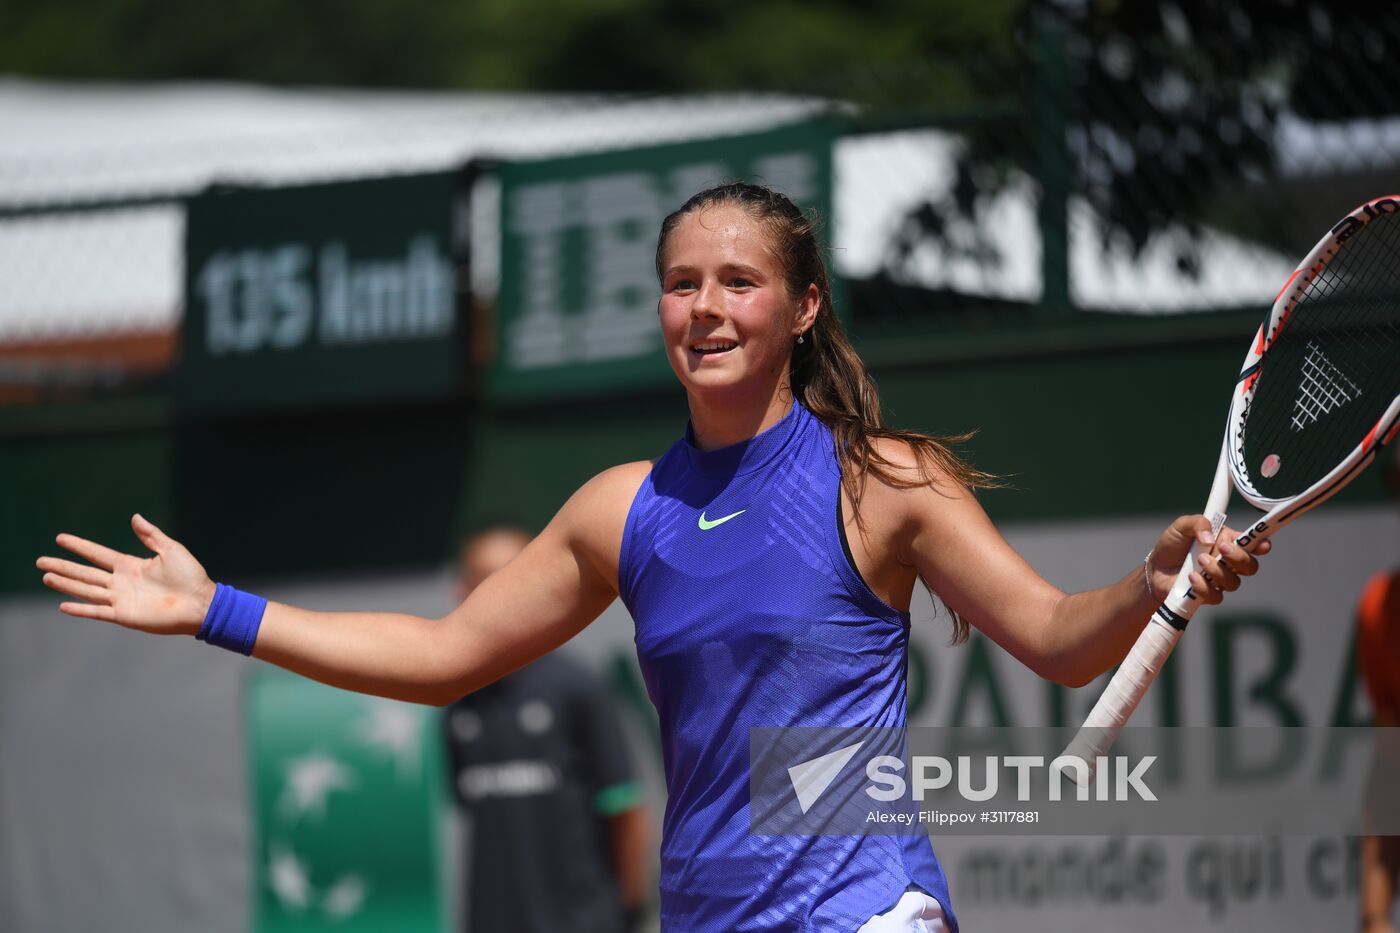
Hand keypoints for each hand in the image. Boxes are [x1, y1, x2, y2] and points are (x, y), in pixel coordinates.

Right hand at [37, 514, 215, 634]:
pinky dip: (81, 609)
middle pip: (85, 572)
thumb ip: (151, 535)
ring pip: (86, 590)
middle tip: (39, 560)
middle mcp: (121, 582)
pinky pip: (98, 611)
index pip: (97, 554)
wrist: (200, 603)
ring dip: (66, 584)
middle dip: (63, 566)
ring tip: (46, 576)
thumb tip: (135, 517)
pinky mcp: (124, 615)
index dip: (79, 546)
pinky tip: (63, 604)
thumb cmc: (190, 576)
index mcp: (131, 565)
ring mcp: (121, 599)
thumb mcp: (170, 549)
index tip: (60, 538)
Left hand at [1146, 515, 1269, 604]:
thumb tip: (1210, 538)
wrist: (1154, 568)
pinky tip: (1191, 577)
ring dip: (1217, 570)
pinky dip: (1203, 586)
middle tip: (1222, 548)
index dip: (1262, 544)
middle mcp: (1228, 562)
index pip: (1252, 544)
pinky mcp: (1208, 595)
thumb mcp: (1182, 526)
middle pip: (1250, 566)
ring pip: (1233, 582)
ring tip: (1199, 560)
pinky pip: (1216, 596)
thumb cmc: (1172, 545)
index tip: (1262, 544)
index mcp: (1227, 542)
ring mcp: (1219, 580)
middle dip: (1239, 557)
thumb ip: (1198, 523)